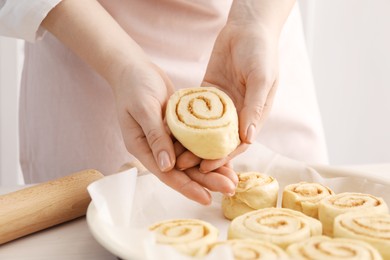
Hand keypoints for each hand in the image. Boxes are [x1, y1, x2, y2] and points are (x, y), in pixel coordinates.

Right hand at [114, 59, 236, 203]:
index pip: (166, 174)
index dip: (186, 187)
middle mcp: (156, 148)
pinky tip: (226, 155)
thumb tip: (168, 167)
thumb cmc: (134, 86)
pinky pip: (195, 142)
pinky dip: (209, 149)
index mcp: (142, 147)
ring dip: (211, 168)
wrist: (134, 68)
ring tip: (233, 178)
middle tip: (230, 189)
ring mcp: (167, 138)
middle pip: (183, 170)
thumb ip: (155, 137)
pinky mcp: (178, 128)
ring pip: (192, 158)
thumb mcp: (143, 108)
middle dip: (206, 180)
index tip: (206, 198)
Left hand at [177, 23, 279, 171]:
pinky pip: (195, 109)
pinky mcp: (208, 92)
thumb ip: (255, 107)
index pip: (237, 143)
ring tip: (175, 152)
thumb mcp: (262, 79)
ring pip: (204, 128)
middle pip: (218, 140)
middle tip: (184, 165)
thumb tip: (247, 138)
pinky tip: (171, 129)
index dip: (223, 157)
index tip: (207, 167)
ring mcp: (221, 104)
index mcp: (253, 115)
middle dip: (203, 154)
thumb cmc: (261, 52)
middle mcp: (237, 113)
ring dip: (192, 141)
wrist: (247, 28)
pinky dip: (185, 120)